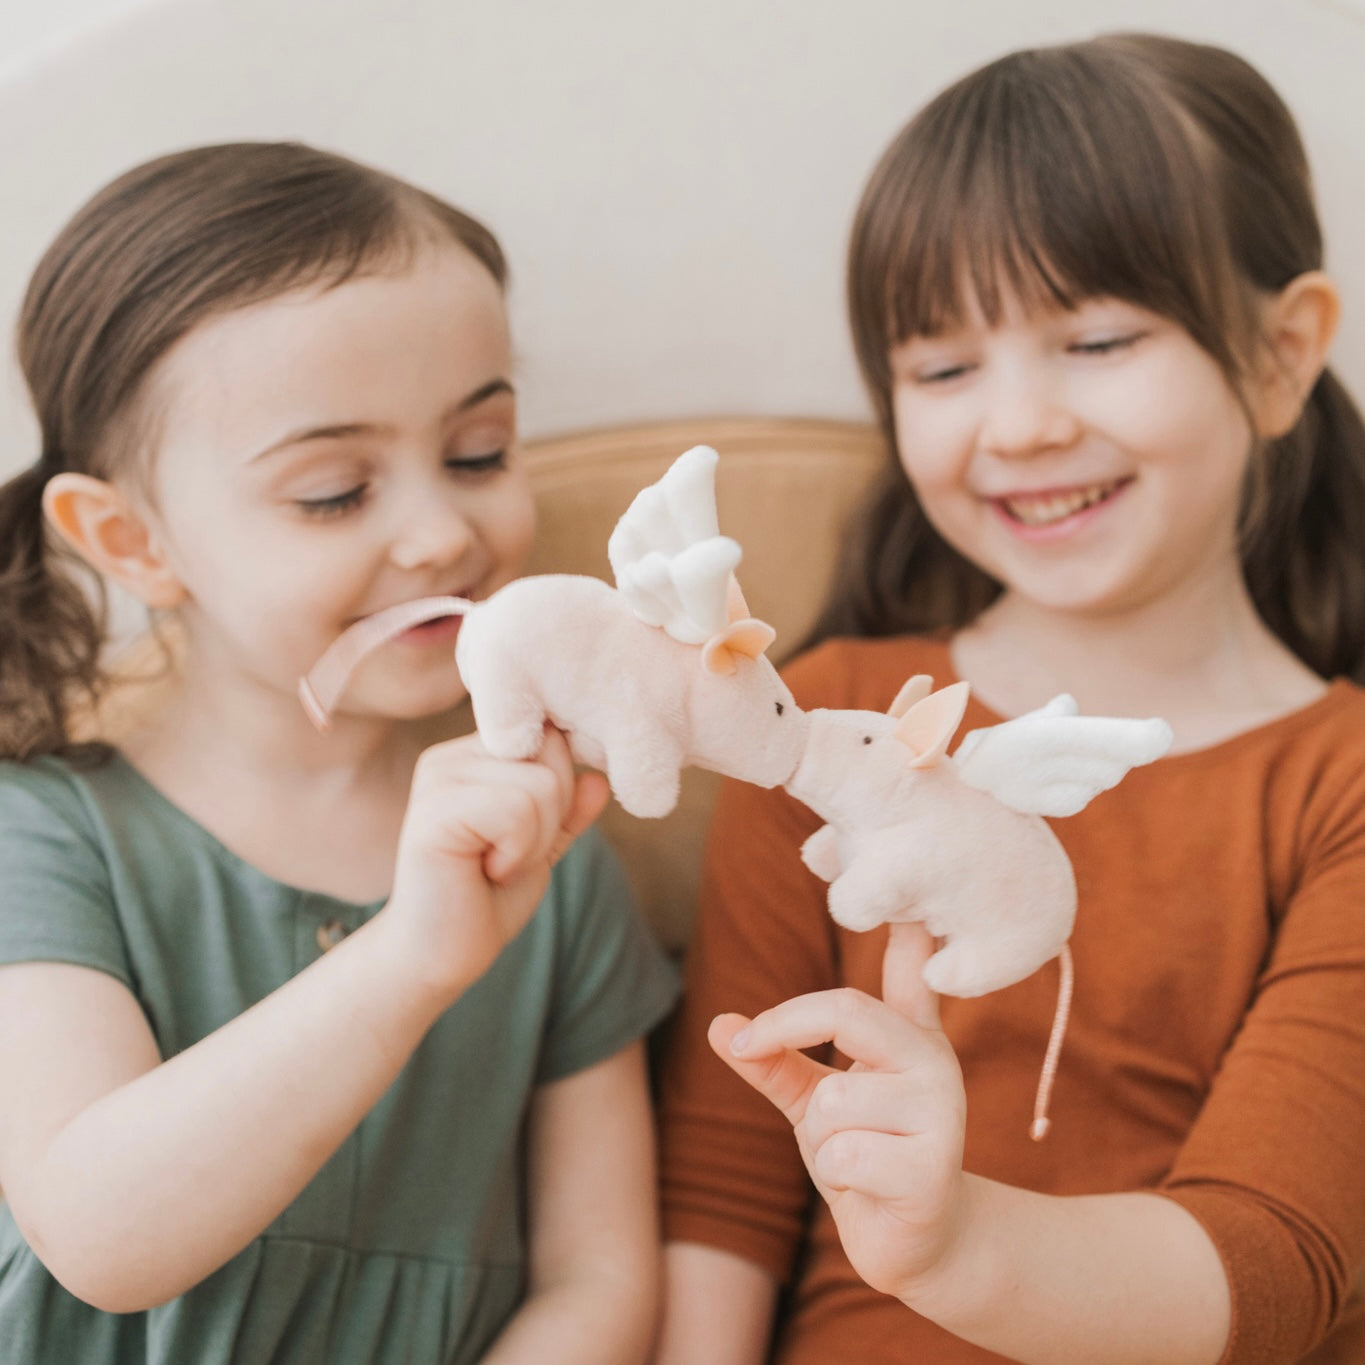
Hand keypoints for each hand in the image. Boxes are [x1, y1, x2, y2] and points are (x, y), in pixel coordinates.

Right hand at [382, 726, 609, 1002]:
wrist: (440, 955)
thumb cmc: (486, 898)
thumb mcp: (541, 845)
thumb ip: (568, 810)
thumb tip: (599, 780)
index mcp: (474, 755)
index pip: (553, 736)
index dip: (562, 791)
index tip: (523, 835)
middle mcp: (451, 756)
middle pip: (552, 753)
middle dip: (552, 816)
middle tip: (506, 855)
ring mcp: (438, 778)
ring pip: (542, 785)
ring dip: (534, 841)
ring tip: (495, 864)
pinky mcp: (434, 811)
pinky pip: (518, 810)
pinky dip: (518, 851)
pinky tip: (487, 870)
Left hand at [710, 923, 968, 1302]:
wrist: (915, 1246)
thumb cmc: (864, 1157)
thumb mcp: (814, 1102)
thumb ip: (774, 1059)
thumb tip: (718, 1025)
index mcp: (908, 1034)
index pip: (912, 963)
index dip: (903, 923)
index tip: (896, 891)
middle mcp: (934, 1060)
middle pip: (845, 1010)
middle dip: (784, 1032)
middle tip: (758, 1056)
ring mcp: (943, 1114)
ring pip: (832, 1100)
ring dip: (821, 1139)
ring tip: (855, 1156)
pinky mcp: (935, 1170)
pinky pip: (844, 1155)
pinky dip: (838, 1177)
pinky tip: (870, 1188)